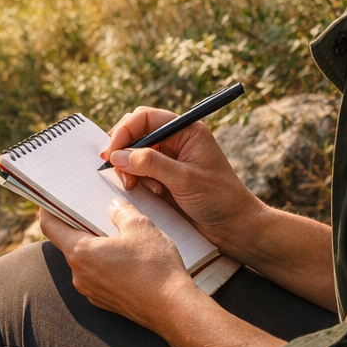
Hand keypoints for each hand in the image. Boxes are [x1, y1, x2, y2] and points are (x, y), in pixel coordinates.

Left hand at [41, 201, 198, 330]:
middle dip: (78, 226)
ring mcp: (92, 291)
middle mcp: (80, 275)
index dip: (47, 211)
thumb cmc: (155, 267)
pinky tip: (126, 258)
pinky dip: (105, 264)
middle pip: (69, 244)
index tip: (49, 201)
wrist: (174, 309)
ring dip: (95, 247)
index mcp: (81, 252)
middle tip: (92, 211)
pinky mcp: (105, 302)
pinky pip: (98, 277)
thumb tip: (114, 206)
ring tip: (116, 234)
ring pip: (85, 261)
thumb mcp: (140, 226)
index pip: (51, 228)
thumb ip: (122, 212)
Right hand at [104, 106, 266, 253]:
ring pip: (135, 154)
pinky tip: (147, 192)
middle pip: (137, 133)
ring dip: (129, 169)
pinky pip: (140, 172)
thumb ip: (150, 164)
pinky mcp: (165, 178)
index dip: (125, 131)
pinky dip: (136, 180)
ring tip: (136, 185)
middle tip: (115, 170)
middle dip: (123, 150)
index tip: (111, 152)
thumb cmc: (220, 199)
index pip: (146, 118)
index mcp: (187, 131)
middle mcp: (177, 141)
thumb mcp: (184, 179)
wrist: (235, 227)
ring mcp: (170, 160)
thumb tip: (118, 156)